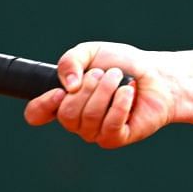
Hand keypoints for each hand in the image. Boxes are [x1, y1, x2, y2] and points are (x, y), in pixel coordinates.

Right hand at [23, 41, 176, 148]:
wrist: (156, 74)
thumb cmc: (122, 64)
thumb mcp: (91, 52)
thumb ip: (70, 61)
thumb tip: (68, 87)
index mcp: (63, 100)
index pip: (36, 114)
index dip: (42, 106)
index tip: (60, 91)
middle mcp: (76, 120)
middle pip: (67, 114)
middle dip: (89, 88)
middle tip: (107, 73)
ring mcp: (95, 132)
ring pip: (89, 118)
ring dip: (106, 91)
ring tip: (120, 78)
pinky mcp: (116, 139)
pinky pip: (110, 126)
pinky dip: (120, 104)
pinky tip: (129, 91)